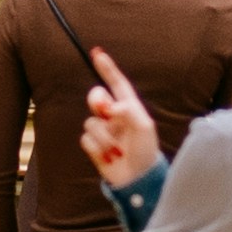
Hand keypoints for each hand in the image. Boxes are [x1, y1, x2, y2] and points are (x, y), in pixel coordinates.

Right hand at [79, 47, 167, 186]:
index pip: (117, 83)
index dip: (107, 68)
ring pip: (91, 122)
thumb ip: (129, 112)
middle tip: (106, 112)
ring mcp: (104, 131)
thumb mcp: (145, 128)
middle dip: (98, 102)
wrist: (138, 179)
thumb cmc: (146, 151)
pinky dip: (97, 148)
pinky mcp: (94, 146)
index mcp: (130, 108)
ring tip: (117, 150)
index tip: (96, 53)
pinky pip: (86, 139)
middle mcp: (114, 116)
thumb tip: (112, 106)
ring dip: (104, 137)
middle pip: (96, 97)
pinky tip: (109, 157)